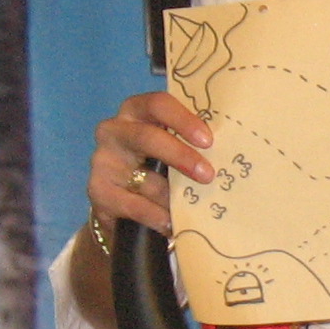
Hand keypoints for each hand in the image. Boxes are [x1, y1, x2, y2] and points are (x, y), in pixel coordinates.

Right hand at [88, 91, 213, 237]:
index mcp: (137, 111)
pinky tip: (171, 224)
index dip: (183, 120)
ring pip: (144, 178)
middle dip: (180, 156)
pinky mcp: (97, 190)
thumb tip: (231, 153)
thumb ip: (191, 144)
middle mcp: (114, 130)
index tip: (208, 140)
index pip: (158, 104)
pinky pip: (132, 204)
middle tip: (208, 175)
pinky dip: (155, 216)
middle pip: (147, 137)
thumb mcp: (172, 148)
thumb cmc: (159, 166)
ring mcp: (103, 160)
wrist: (124, 203)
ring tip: (191, 207)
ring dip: (172, 196)